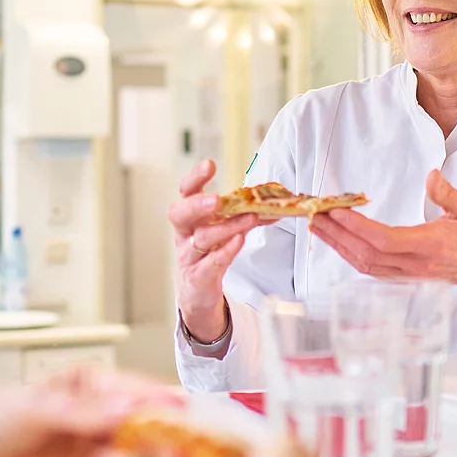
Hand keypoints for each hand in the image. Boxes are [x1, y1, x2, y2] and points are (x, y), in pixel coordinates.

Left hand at [0, 364, 179, 456]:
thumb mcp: (37, 408)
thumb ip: (85, 412)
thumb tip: (134, 407)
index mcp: (92, 385)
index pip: (138, 394)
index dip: (162, 408)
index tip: (184, 422)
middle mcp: (98, 417)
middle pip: (140, 432)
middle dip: (151, 447)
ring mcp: (89, 452)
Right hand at [168, 158, 274, 342]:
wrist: (198, 292)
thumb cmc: (209, 253)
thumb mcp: (223, 229)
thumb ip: (245, 213)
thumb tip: (276, 199)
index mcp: (189, 217)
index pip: (185, 192)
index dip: (194, 179)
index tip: (209, 165)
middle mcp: (184, 234)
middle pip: (180, 215)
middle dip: (196, 205)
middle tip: (215, 201)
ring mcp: (189, 257)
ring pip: (201, 239)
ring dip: (225, 228)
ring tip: (248, 219)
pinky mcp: (199, 277)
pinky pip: (210, 264)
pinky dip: (225, 251)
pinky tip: (239, 241)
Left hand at [308, 170, 456, 296]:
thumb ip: (447, 193)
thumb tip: (432, 176)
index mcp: (431, 245)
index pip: (386, 240)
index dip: (358, 227)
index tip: (339, 212)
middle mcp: (416, 264)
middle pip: (367, 254)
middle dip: (338, 235)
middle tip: (316, 215)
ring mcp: (410, 275)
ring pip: (366, 264)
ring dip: (339, 246)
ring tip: (319, 227)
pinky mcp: (406, 278)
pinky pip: (372, 270)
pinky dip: (351, 256)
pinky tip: (339, 243)